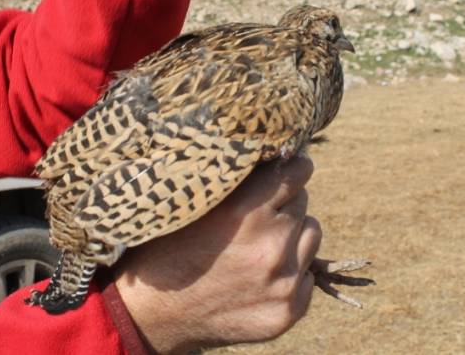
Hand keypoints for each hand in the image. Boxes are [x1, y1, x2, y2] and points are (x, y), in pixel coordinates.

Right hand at [114, 156, 321, 352]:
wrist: (153, 313)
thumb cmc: (169, 248)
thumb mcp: (194, 204)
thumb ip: (236, 181)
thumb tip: (275, 152)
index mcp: (243, 214)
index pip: (295, 172)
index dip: (290, 167)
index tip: (287, 168)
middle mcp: (269, 247)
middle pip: (302, 201)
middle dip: (283, 203)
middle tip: (258, 213)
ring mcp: (283, 282)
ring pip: (311, 234)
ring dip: (293, 233)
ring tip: (261, 242)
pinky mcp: (289, 310)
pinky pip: (309, 274)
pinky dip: (292, 270)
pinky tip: (262, 274)